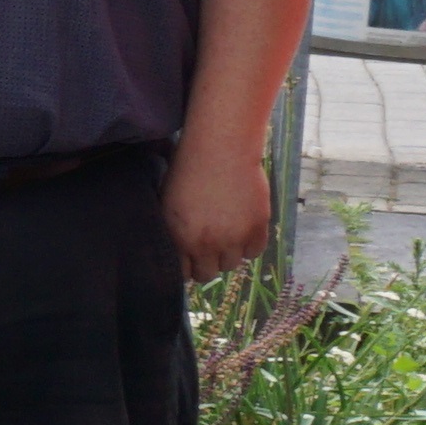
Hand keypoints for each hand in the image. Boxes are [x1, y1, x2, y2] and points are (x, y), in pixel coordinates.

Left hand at [167, 128, 277, 279]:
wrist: (220, 150)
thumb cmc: (187, 171)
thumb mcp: (168, 204)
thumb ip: (173, 232)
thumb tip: (178, 250)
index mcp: (180, 239)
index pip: (184, 274)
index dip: (187, 266)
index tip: (190, 258)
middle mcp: (207, 245)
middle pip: (208, 274)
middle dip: (206, 263)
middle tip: (209, 247)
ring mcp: (234, 238)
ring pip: (232, 264)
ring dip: (228, 253)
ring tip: (226, 234)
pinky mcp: (257, 228)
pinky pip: (255, 251)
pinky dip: (249, 244)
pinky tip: (243, 229)